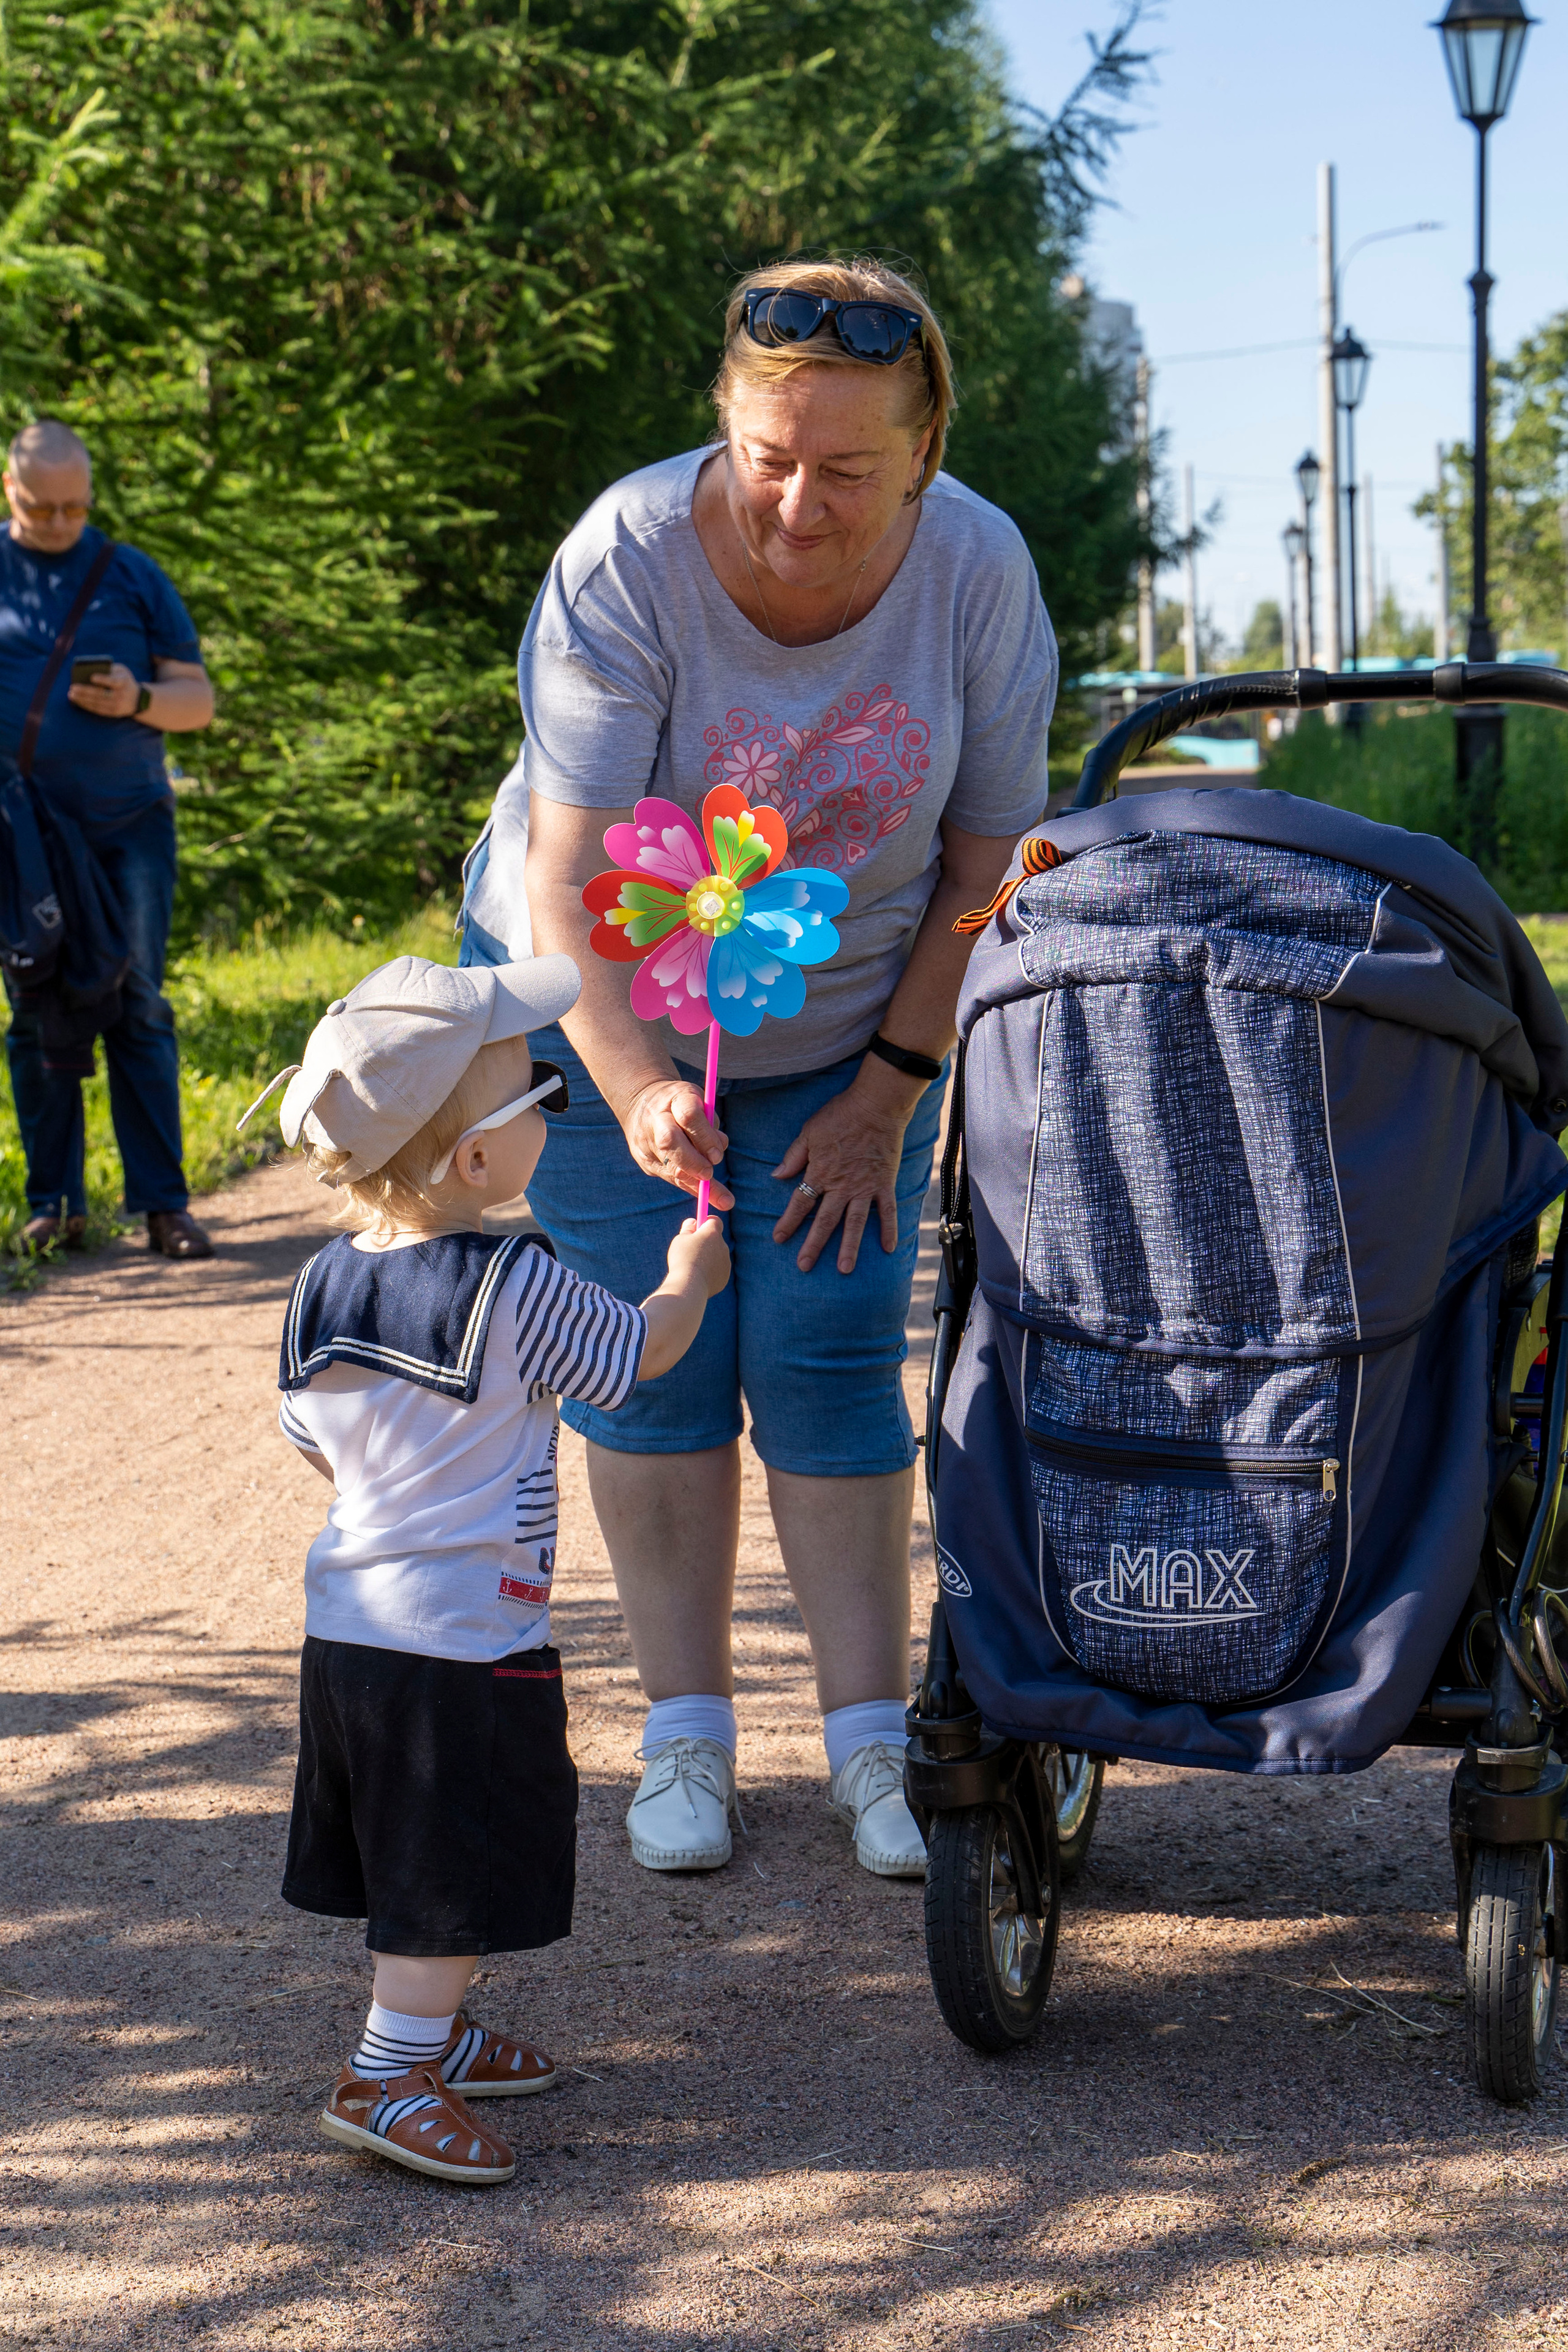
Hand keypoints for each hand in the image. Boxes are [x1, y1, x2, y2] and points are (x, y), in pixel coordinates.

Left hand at [66, 660, 140, 719]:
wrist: (137, 699)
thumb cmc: (124, 680)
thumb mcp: (122, 671)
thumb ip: (110, 668)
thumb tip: (90, 670)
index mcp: (124, 682)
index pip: (113, 681)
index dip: (103, 680)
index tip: (92, 677)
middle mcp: (121, 695)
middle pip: (101, 694)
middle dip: (85, 691)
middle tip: (72, 687)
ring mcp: (117, 706)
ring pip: (97, 703)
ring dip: (82, 699)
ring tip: (71, 695)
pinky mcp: (113, 713)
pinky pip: (97, 710)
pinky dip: (86, 705)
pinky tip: (77, 701)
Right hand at [623, 1076, 733, 1210]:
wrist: (640, 1103)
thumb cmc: (681, 1104)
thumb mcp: (699, 1103)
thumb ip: (710, 1126)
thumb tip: (716, 1156)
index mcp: (673, 1098)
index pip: (689, 1115)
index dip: (705, 1137)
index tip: (717, 1155)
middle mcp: (655, 1118)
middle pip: (670, 1142)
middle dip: (693, 1162)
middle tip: (709, 1174)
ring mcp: (645, 1140)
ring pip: (669, 1166)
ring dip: (696, 1184)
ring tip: (722, 1198)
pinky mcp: (642, 1158)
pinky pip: (669, 1176)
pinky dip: (689, 1185)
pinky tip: (706, 1194)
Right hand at [669, 1215, 730, 1297]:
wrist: (690, 1286)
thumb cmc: (682, 1259)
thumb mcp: (680, 1240)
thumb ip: (687, 1229)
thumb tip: (693, 1222)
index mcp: (712, 1233)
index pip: (715, 1221)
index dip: (706, 1223)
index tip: (697, 1228)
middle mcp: (723, 1246)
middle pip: (716, 1240)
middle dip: (706, 1242)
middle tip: (691, 1249)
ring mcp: (725, 1262)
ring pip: (716, 1256)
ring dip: (708, 1258)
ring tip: (692, 1266)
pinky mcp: (724, 1277)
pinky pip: (717, 1270)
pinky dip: (710, 1272)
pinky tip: (697, 1277)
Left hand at [771, 1066, 919, 1273]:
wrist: (876, 1105)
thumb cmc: (840, 1114)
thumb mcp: (809, 1131)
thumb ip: (794, 1156)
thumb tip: (776, 1176)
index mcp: (820, 1172)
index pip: (800, 1203)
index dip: (788, 1222)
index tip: (779, 1238)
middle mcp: (841, 1185)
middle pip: (825, 1220)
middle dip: (813, 1245)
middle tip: (804, 1266)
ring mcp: (865, 1187)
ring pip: (855, 1223)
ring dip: (849, 1247)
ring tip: (844, 1269)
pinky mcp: (884, 1183)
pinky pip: (887, 1211)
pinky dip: (889, 1229)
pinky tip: (888, 1248)